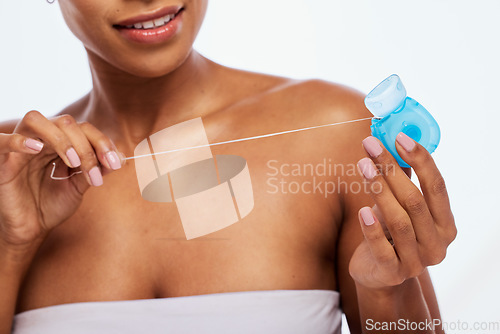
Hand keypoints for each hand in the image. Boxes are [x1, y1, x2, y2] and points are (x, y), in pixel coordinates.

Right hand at [0, 111, 122, 247]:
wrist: (30, 229)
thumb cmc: (52, 205)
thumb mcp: (79, 186)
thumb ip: (96, 169)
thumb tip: (120, 157)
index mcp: (61, 143)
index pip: (84, 128)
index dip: (102, 142)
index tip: (115, 163)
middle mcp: (41, 140)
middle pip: (66, 123)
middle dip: (86, 146)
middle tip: (94, 172)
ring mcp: (20, 148)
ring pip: (36, 120)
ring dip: (60, 138)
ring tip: (73, 162)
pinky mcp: (2, 161)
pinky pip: (2, 141)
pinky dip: (19, 140)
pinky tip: (36, 149)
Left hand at [349, 133, 455, 288]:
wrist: (379, 276)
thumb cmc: (390, 234)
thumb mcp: (400, 208)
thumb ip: (403, 181)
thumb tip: (392, 142)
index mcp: (444, 224)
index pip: (437, 187)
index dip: (420, 160)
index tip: (400, 137)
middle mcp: (436, 244)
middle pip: (415, 200)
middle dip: (391, 169)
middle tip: (371, 145)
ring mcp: (417, 261)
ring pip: (398, 221)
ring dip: (379, 190)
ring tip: (363, 166)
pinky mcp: (392, 273)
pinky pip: (381, 248)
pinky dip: (371, 228)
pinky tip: (362, 210)